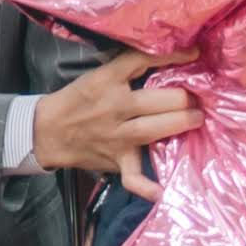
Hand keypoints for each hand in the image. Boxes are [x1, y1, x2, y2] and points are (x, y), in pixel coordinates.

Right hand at [29, 48, 199, 196]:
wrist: (47, 130)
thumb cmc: (78, 99)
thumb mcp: (99, 75)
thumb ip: (130, 68)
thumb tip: (171, 57)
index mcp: (107, 80)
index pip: (142, 61)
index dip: (172, 55)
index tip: (194, 53)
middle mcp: (114, 107)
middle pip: (157, 100)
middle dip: (183, 98)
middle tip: (197, 97)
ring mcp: (116, 136)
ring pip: (153, 130)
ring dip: (180, 124)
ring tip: (196, 119)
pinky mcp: (117, 159)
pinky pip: (132, 176)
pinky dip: (145, 186)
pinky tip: (161, 192)